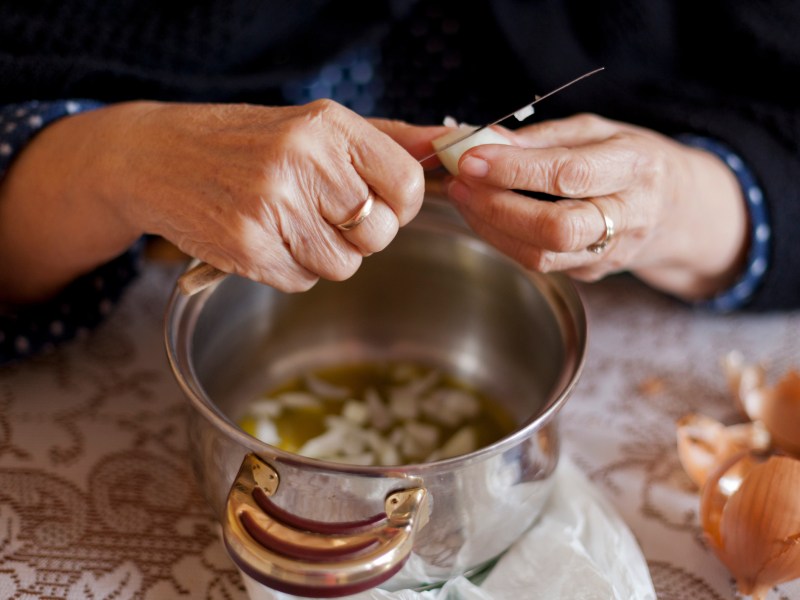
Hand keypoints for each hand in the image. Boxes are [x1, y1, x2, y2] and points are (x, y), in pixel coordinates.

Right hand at [0, 100, 427, 299]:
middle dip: (358, 234)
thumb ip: (389, 140)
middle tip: (321, 212)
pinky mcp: (247, 246)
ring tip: (286, 222)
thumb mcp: (317, 127)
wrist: (159, 157)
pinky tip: (263, 237)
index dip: (397, 205)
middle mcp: (304, 162)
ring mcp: (273, 206)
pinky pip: (301, 282)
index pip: (407, 185)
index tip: (376, 203)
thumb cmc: (247, 142)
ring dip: (322, 255)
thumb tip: (453, 146)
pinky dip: (289, 268)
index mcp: (329, 127)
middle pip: (378, 234)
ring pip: (342, 265)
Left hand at [445, 114, 748, 299]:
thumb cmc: (632, 161)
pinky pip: (539, 263)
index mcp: (635, 166)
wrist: (679, 209)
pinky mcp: (592, 273)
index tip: (471, 158)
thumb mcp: (599, 131)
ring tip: (463, 196)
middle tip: (461, 182)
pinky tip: (484, 215)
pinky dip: (502, 239)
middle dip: (498, 206)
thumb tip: (485, 139)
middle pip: (557, 227)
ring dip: (491, 227)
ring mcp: (611, 252)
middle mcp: (628, 215)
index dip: (515, 169)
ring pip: (542, 255)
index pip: (569, 174)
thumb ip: (543, 137)